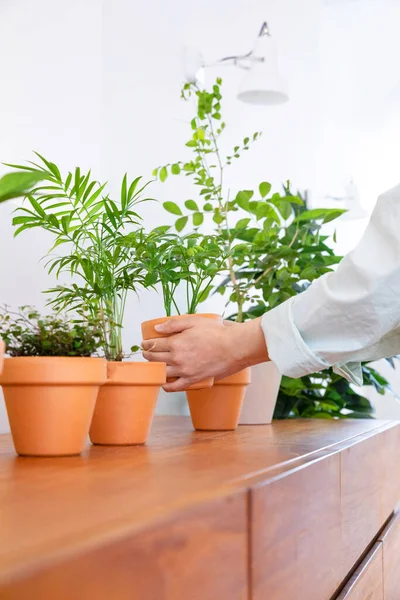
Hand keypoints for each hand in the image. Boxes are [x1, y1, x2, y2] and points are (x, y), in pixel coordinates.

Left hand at [141, 316, 268, 391]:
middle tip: (146, 352)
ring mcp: (184, 371)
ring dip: (154, 369)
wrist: (233, 348)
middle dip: (147, 355)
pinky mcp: (192, 380)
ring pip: (161, 373)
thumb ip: (173, 324)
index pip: (154, 344)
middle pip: (154, 359)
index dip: (146, 343)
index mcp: (175, 343)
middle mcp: (177, 359)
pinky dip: (166, 386)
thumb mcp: (193, 321)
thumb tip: (157, 329)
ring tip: (153, 365)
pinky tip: (163, 382)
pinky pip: (174, 387)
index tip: (144, 343)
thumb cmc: (215, 333)